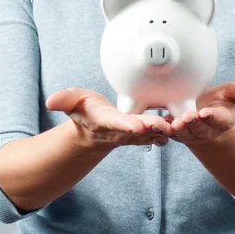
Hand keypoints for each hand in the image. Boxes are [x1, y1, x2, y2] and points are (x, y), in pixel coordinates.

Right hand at [45, 88, 171, 150]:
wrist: (93, 130)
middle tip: (163, 123)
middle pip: (138, 130)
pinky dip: (170, 127)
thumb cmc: (84, 112)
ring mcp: (134, 133)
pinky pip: (159, 131)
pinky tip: (184, 120)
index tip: (136, 124)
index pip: (116, 124)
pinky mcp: (144, 131)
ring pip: (152, 132)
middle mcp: (122, 130)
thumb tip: (50, 101)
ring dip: (165, 129)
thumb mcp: (73, 102)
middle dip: (150, 127)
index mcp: (105, 122)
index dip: (127, 125)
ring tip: (179, 122)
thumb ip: (64, 100)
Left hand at [164, 78, 234, 147]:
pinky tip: (154, 123)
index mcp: (221, 120)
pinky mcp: (175, 132)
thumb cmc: (220, 104)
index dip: (212, 117)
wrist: (206, 117)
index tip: (206, 113)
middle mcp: (205, 129)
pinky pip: (166, 132)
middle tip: (187, 117)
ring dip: (177, 129)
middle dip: (193, 123)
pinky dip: (161, 129)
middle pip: (199, 128)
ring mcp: (189, 132)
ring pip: (182, 133)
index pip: (217, 119)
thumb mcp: (232, 96)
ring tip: (173, 124)